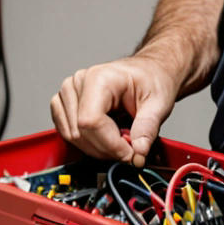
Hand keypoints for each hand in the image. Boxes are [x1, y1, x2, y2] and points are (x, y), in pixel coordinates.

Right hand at [50, 55, 178, 166]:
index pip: (90, 122)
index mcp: (99, 77)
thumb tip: (138, 152)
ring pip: (73, 137)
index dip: (111, 144)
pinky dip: (88, 143)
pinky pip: (68, 135)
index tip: (130, 153)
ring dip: (98, 148)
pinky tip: (107, 134)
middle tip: (130, 147)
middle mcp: (78, 83)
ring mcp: (68, 93)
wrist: (148, 71)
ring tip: (120, 136)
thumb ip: (148, 128)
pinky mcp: (64, 104)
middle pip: (80, 133)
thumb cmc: (152, 79)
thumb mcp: (159, 102)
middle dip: (107, 148)